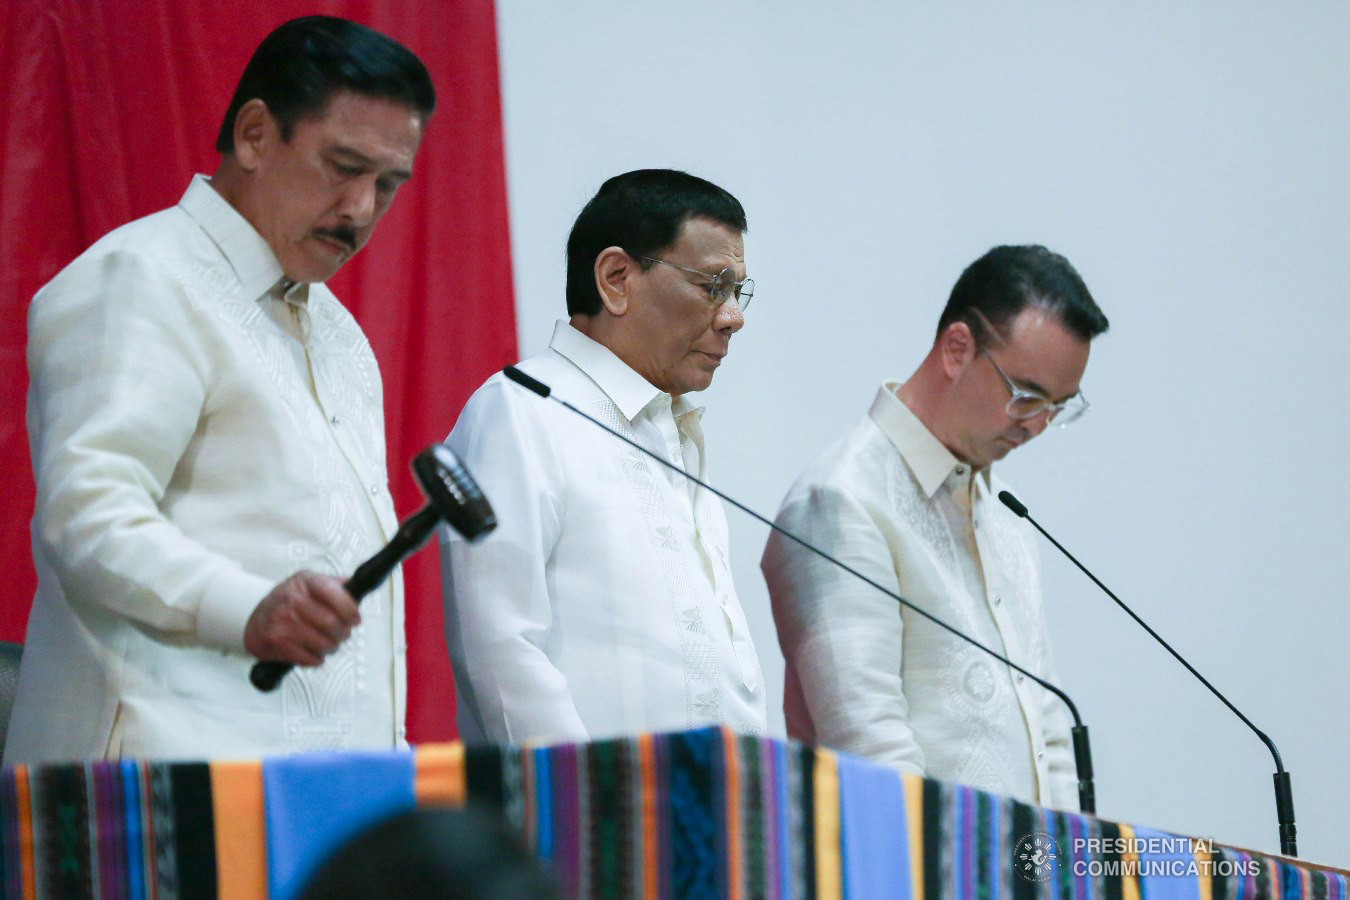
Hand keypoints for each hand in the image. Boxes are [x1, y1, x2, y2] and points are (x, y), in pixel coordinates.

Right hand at [244, 571, 360, 666]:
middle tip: (342, 634)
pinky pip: (309, 658)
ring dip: (331, 648)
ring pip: (323, 644)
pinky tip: (313, 652)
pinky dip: (316, 659)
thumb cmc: (289, 602)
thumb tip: (356, 588)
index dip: (350, 609)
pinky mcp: (275, 641)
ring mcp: (281, 620)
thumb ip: (335, 585)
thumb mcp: (310, 584)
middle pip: (332, 623)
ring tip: (327, 644)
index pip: (333, 593)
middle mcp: (291, 598)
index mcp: (305, 581)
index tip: (355, 619)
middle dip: (343, 633)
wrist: (254, 619)